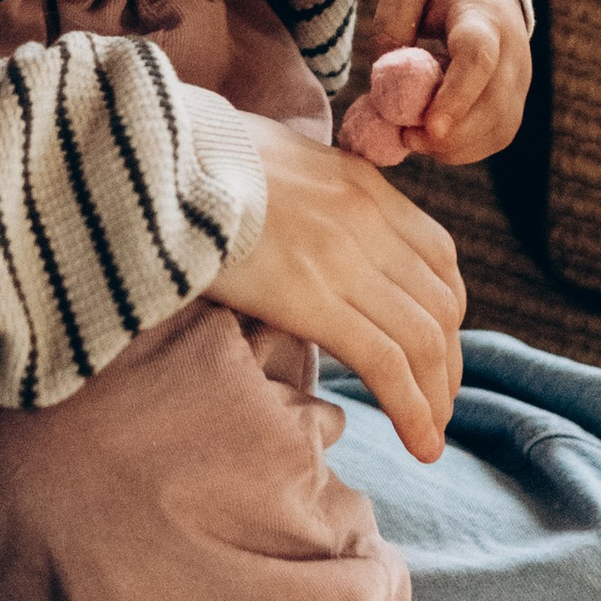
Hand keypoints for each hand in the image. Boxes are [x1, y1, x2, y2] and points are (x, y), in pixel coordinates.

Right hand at [203, 107, 464, 460]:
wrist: (153, 157)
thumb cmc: (193, 160)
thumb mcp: (273, 159)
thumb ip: (307, 195)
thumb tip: (300, 227)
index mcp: (359, 183)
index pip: (439, 256)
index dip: (447, 313)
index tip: (436, 350)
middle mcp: (365, 218)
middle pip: (438, 304)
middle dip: (445, 363)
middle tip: (437, 405)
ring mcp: (342, 256)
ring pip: (421, 339)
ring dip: (435, 396)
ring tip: (428, 437)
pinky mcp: (310, 296)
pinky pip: (384, 362)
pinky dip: (412, 408)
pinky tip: (418, 442)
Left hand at [368, 0, 531, 165]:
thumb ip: (391, 21)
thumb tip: (387, 73)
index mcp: (481, 17)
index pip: (478, 60)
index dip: (457, 96)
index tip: (429, 127)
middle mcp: (511, 52)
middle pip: (494, 106)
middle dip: (450, 135)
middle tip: (405, 137)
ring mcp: (520, 79)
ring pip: (500, 129)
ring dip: (456, 146)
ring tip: (414, 137)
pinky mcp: (516, 99)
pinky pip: (498, 136)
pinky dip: (466, 148)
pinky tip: (435, 139)